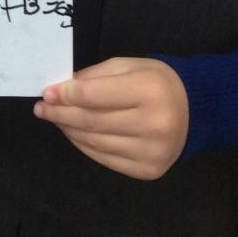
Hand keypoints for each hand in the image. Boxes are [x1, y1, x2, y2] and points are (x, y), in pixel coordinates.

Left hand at [34, 57, 188, 180]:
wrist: (195, 110)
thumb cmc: (157, 82)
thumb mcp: (129, 66)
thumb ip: (94, 77)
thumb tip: (60, 90)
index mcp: (149, 91)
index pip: (94, 96)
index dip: (66, 95)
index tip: (47, 93)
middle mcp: (153, 125)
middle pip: (91, 122)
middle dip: (61, 114)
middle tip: (42, 108)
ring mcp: (151, 152)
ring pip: (95, 142)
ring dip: (69, 130)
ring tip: (55, 119)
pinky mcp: (148, 170)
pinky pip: (105, 159)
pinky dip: (84, 146)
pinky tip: (74, 134)